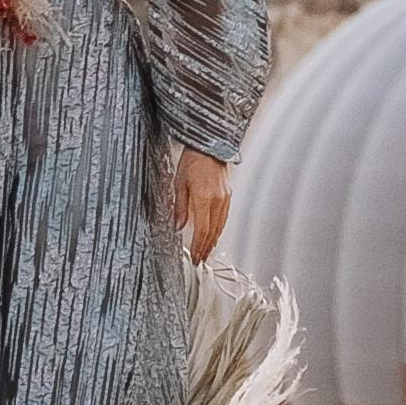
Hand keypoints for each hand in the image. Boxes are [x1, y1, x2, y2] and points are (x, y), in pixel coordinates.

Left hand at [175, 146, 232, 263]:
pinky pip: (224, 218)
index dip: (198, 246)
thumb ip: (180, 207)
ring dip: (213, 241)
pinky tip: (214, 234)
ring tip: (206, 251)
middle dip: (205, 248)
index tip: (194, 256)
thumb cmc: (193, 160)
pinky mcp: (228, 195)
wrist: (210, 144)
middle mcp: (218, 200)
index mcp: (204, 198)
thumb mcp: (179, 182)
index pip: (202, 230)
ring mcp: (225, 198)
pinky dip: (219, 229)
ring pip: (220, 227)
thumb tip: (177, 226)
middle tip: (199, 260)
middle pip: (213, 232)